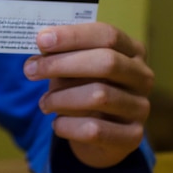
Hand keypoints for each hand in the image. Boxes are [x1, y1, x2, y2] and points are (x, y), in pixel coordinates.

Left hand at [23, 22, 153, 167]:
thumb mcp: (72, 69)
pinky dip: (67, 125)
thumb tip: (38, 50)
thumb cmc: (82, 90)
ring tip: (44, 103)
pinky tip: (56, 124)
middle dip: (62, 64)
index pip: (107, 35)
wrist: (99, 136)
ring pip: (99, 96)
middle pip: (106, 62)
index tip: (41, 40)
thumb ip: (59, 57)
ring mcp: (140, 108)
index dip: (72, 36)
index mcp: (131, 51)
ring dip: (61, 98)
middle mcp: (142, 77)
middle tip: (30, 70)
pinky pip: (94, 130)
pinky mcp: (132, 138)